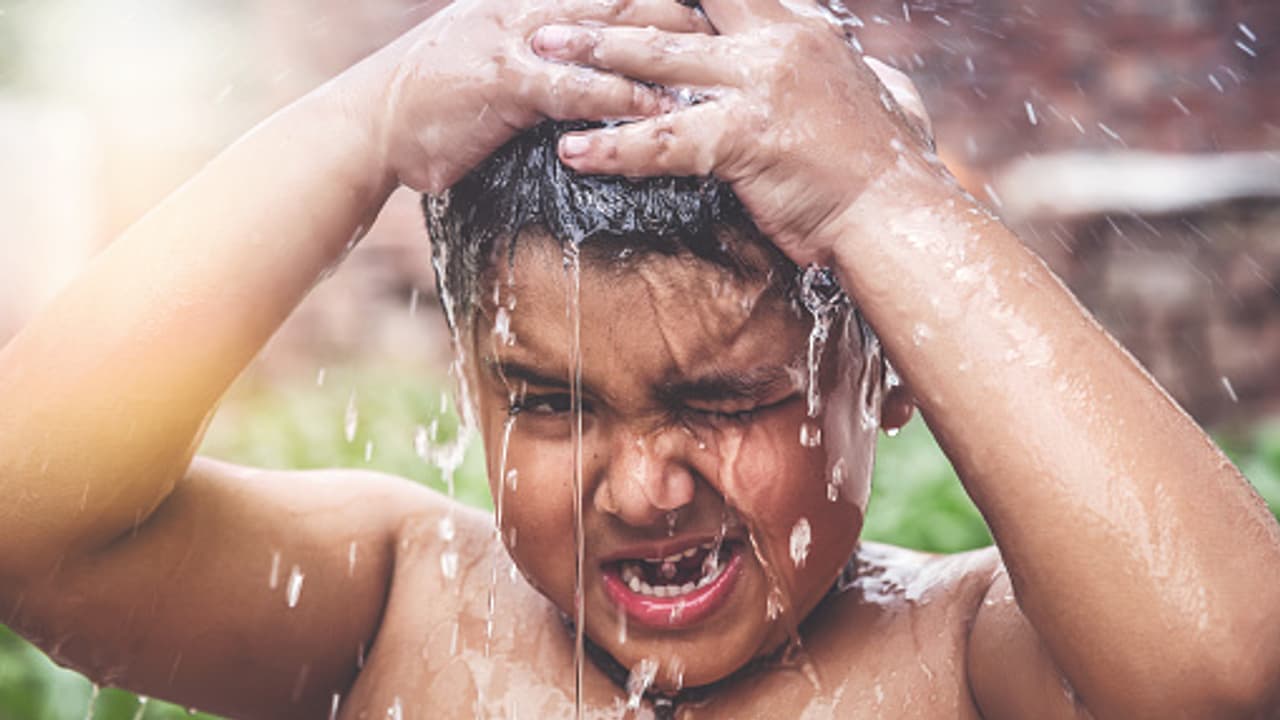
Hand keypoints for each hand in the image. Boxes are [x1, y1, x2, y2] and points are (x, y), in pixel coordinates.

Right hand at [355, 0, 712, 192]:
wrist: (369, 123)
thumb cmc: (437, 98)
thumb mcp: (498, 59)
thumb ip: (549, 55)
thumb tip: (597, 65)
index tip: (727, 7)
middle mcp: (532, 5)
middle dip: (689, 11)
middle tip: (747, 31)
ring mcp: (518, 38)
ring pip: (612, 31)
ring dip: (671, 48)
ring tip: (725, 68)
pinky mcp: (505, 82)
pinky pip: (576, 86)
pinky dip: (621, 95)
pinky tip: (661, 109)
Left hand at [531, 0, 935, 265]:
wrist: (900, 212)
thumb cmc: (888, 166)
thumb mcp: (881, 97)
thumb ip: (853, 70)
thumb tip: (858, 64)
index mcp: (801, 31)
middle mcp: (777, 44)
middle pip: (679, 8)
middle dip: (616, 3)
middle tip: (560, 3)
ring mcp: (761, 84)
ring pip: (659, 59)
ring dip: (594, 52)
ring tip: (540, 51)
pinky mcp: (749, 135)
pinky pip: (666, 140)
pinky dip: (616, 147)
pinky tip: (572, 152)